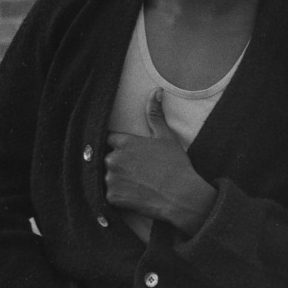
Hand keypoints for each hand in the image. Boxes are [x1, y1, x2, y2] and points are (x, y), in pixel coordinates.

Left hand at [105, 89, 216, 235]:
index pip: (108, 138)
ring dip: (117, 179)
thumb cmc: (175, 165)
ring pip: (107, 177)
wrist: (181, 195)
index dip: (117, 144)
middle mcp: (113, 158)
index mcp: (123, 142)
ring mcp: (111, 179)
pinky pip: (110, 195)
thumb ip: (155, 114)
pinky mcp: (112, 197)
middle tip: (137, 171)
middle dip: (118, 163)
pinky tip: (135, 194)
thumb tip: (156, 91)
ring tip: (137, 184)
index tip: (127, 151)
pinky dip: (119, 195)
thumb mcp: (166, 136)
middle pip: (107, 158)